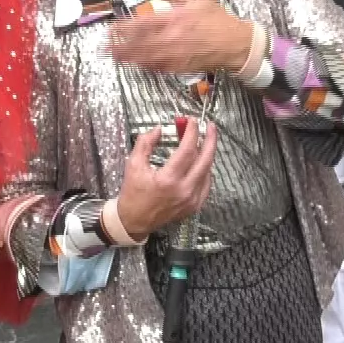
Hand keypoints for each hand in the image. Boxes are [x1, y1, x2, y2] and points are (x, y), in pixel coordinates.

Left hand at [109, 0, 255, 74]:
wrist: (236, 43)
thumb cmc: (217, 19)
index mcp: (175, 19)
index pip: (142, 24)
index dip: (123, 28)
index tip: (111, 29)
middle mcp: (172, 38)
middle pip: (138, 45)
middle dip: (119, 47)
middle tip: (104, 48)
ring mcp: (175, 55)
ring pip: (145, 59)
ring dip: (127, 58)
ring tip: (114, 57)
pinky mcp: (180, 67)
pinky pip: (157, 68)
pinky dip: (144, 66)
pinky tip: (135, 64)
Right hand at [113, 120, 218, 237]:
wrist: (135, 221)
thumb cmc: (133, 194)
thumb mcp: (133, 165)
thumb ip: (145, 143)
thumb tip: (159, 129)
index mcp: (168, 180)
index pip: (187, 150)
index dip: (192, 133)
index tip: (192, 121)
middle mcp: (184, 190)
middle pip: (206, 160)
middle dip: (210, 140)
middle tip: (211, 126)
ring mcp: (192, 200)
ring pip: (208, 171)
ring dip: (207, 154)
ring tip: (203, 142)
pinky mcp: (195, 206)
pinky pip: (206, 183)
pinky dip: (205, 170)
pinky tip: (200, 162)